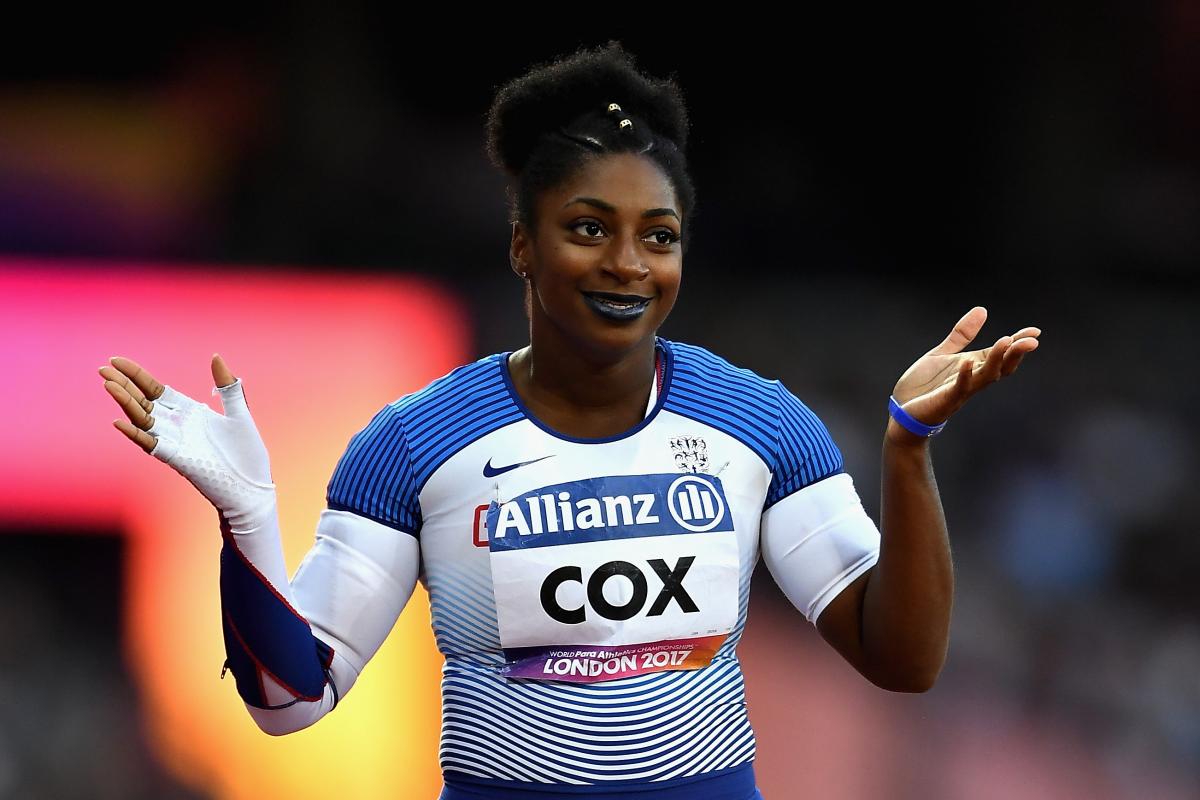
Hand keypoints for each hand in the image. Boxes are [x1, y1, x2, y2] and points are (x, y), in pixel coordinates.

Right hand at [100, 354, 275, 526]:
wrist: (254, 489)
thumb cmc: (247, 454)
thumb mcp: (239, 414)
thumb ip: (228, 387)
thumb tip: (215, 356)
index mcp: (190, 412)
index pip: (156, 390)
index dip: (137, 375)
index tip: (117, 360)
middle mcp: (178, 426)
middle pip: (144, 401)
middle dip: (124, 384)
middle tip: (103, 367)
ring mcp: (175, 442)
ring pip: (143, 420)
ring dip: (126, 403)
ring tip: (109, 384)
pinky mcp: (178, 459)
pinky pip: (152, 445)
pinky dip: (136, 434)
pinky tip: (120, 422)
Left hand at [889, 307, 1039, 442]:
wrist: (901, 410)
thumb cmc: (923, 385)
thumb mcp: (943, 353)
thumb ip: (962, 334)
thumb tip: (982, 309)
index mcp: (973, 366)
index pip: (1001, 354)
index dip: (1018, 343)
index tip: (1035, 331)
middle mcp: (972, 379)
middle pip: (1001, 367)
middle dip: (1016, 354)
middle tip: (1032, 341)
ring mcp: (961, 390)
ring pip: (986, 376)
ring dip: (996, 360)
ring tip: (1006, 341)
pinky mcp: (946, 399)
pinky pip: (958, 387)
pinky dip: (964, 375)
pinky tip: (967, 361)